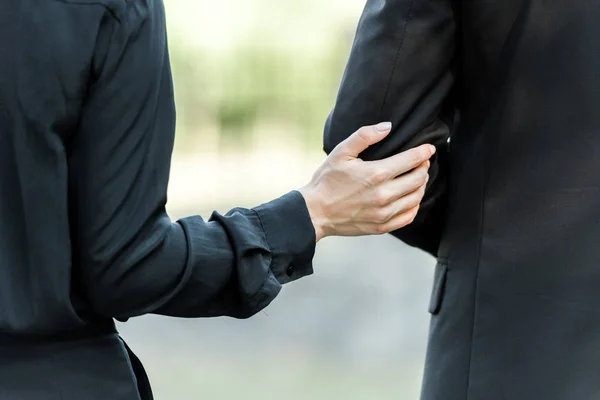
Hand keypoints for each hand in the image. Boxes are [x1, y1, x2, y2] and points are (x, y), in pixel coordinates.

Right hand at [299, 122, 434, 241]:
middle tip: (422, 162)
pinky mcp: (382, 226)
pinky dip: (414, 205)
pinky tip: (410, 198)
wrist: (314, 212)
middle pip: (418, 178)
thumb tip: (387, 126)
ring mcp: (384, 213)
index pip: (412, 160)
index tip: (429, 148)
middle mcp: (384, 195)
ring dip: (421, 185)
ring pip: (416, 197)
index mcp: (376, 174)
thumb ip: (365, 136)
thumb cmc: (326, 181)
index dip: (424, 152)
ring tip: (417, 178)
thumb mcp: (341, 152)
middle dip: (423, 167)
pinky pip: (409, 216)